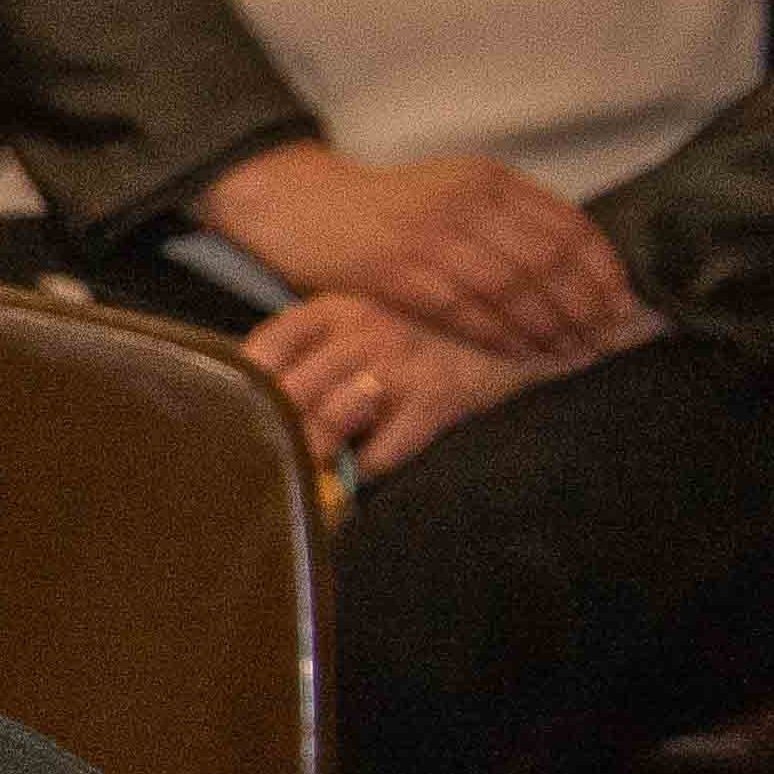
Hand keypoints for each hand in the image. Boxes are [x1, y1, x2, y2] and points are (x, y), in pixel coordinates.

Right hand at [198, 144, 650, 367]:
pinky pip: (461, 310)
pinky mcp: (394, 269)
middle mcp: (466, 201)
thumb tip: (569, 264)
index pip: (567, 225)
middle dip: (583, 306)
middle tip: (602, 340)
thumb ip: (505, 217)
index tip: (622, 304)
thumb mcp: (453, 191)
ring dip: (545, 327)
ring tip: (567, 353)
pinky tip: (517, 352)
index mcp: (489, 178)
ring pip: (510, 289)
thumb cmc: (384, 208)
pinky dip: (497, 334)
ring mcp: (429, 235)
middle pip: (547, 260)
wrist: (302, 204)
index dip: (602, 270)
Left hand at [242, 287, 571, 481]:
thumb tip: (255, 401)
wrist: (535, 327)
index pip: (265, 350)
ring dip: (318, 454)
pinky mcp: (440, 396)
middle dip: (276, 435)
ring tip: (320, 465)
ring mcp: (403, 361)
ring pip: (327, 423)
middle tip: (273, 460)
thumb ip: (317, 351)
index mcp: (336, 306)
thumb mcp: (369, 322)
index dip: (244, 391)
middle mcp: (364, 327)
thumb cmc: (434, 333)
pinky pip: (381, 451)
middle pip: (288, 395)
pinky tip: (372, 463)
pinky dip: (368, 467)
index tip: (238, 418)